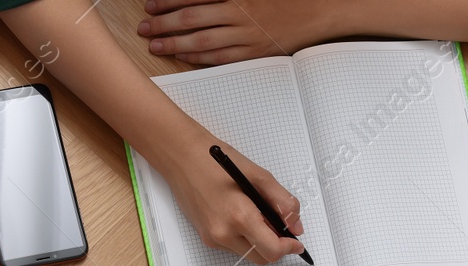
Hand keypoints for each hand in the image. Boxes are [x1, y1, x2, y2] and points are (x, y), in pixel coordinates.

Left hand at [138, 0, 342, 63]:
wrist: (323, 9)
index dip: (169, 0)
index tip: (150, 4)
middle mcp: (240, 13)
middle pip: (192, 19)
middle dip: (164, 23)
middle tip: (144, 27)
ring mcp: (246, 35)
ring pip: (202, 40)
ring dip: (174, 43)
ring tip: (154, 45)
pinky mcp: (254, 52)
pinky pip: (219, 57)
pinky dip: (198, 57)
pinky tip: (182, 56)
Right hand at [160, 137, 305, 263]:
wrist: (182, 158)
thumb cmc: (216, 161)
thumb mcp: (259, 176)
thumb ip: (283, 203)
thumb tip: (296, 225)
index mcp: (240, 217)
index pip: (272, 250)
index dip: (289, 248)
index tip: (296, 242)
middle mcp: (224, 233)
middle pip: (261, 258)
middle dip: (276, 247)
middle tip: (281, 228)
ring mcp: (213, 238)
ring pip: (247, 253)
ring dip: (259, 241)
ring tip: (257, 213)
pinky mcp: (206, 237)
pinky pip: (233, 246)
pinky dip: (244, 236)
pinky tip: (240, 214)